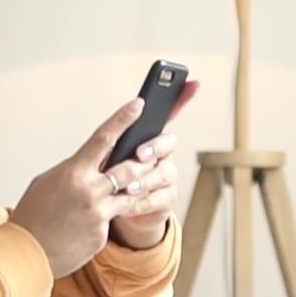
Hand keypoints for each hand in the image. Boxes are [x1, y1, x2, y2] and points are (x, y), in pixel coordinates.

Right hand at [8, 100, 149, 276]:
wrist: (25, 254)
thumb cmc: (32, 216)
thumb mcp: (47, 182)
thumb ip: (73, 170)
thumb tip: (91, 162)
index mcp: (73, 172)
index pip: (104, 138)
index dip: (123, 119)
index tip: (138, 105)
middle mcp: (90, 191)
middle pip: (130, 168)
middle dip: (143, 160)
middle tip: (150, 154)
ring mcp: (99, 214)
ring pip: (131, 195)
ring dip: (135, 188)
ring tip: (132, 187)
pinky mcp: (102, 235)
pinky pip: (112, 221)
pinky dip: (105, 218)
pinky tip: (86, 224)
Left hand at [108, 79, 199, 249]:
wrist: (108, 213)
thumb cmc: (105, 178)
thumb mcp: (103, 155)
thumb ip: (112, 139)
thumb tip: (113, 124)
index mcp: (146, 137)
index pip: (168, 112)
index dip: (182, 97)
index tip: (192, 82)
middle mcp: (161, 154)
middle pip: (168, 143)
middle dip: (155, 147)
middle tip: (140, 155)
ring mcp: (165, 177)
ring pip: (165, 173)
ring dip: (146, 179)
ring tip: (127, 188)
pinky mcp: (165, 199)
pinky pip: (160, 198)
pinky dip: (141, 202)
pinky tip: (126, 205)